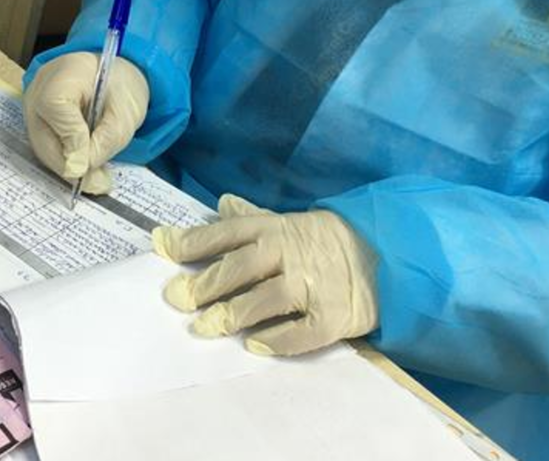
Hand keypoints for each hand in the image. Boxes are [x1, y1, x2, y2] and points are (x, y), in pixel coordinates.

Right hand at [23, 52, 148, 194]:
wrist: (112, 75)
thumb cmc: (120, 87)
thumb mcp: (125, 113)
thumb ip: (105, 140)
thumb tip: (79, 170)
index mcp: (64, 73)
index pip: (56, 107)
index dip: (71, 139)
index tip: (89, 165)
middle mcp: (38, 88)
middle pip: (43, 134)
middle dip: (70, 165)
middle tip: (97, 185)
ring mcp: (32, 105)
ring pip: (42, 146)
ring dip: (68, 168)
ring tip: (96, 181)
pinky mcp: (35, 121)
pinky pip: (45, 146)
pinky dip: (65, 161)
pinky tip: (86, 170)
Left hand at [153, 194, 378, 355]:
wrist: (387, 256)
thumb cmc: (325, 240)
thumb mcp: (289, 221)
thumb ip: (252, 219)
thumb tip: (220, 204)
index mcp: (275, 228)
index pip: (227, 233)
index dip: (192, 240)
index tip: (161, 246)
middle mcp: (290, 254)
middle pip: (240, 267)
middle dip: (206, 283)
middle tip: (176, 298)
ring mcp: (313, 286)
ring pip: (265, 299)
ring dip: (232, 313)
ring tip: (205, 327)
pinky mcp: (333, 317)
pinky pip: (301, 332)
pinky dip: (277, 339)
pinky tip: (254, 345)